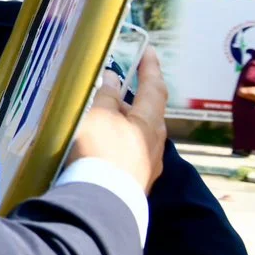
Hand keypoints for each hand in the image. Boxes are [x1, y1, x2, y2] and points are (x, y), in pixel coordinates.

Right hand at [72, 48, 167, 193]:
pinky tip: (104, 148)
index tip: (147, 50)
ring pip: (138, 135)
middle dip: (134, 99)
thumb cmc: (101, 153)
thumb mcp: (98, 117)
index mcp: (150, 122)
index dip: (150, 67)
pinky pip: (129, 154)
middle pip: (148, 113)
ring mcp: (148, 165)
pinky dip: (118, 143)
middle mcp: (155, 143)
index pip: (154, 87)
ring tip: (103, 119)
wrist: (102, 203)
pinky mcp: (136, 182)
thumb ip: (107, 96)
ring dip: (123, 123)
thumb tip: (114, 78)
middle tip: (117, 88)